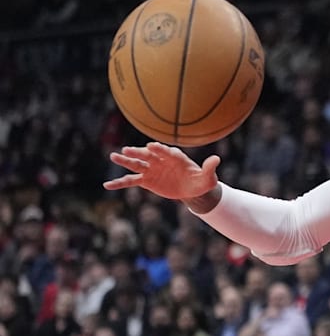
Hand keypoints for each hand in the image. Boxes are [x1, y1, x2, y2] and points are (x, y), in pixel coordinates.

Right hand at [104, 142, 219, 199]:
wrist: (192, 189)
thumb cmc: (201, 181)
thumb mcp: (208, 177)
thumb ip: (210, 168)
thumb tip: (217, 158)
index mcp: (175, 157)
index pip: (166, 151)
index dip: (160, 149)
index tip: (151, 146)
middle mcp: (161, 160)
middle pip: (148, 155)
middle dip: (139, 152)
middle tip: (127, 149)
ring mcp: (152, 170)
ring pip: (137, 164)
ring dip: (126, 161)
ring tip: (113, 156)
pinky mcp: (146, 180)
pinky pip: (131, 181)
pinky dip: (120, 183)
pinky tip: (107, 185)